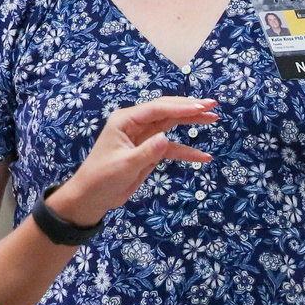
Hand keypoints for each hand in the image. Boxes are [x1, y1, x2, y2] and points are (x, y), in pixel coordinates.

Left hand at [50, 96, 217, 226]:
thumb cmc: (101, 179)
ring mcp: (143, 136)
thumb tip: (166, 139)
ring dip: (190, 122)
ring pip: (171, 125)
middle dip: (189, 109)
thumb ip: (146, 152)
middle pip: (166, 111)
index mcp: (125, 120)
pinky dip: (186, 151)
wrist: (91, 197)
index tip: (202, 108)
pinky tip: (203, 157)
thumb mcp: (124, 166)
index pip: (157, 109)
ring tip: (212, 119)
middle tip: (212, 106)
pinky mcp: (148, 151)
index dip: (181, 107)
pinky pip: (171, 148)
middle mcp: (135, 124)